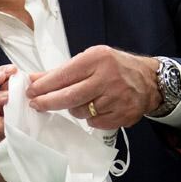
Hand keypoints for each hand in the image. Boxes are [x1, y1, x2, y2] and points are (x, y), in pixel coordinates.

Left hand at [26, 45, 160, 129]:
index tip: (30, 92)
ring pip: (80, 111)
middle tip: (36, 105)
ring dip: (74, 109)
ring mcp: (117, 98)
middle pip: (68, 97)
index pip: (63, 76)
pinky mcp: (123, 114)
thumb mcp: (90, 60)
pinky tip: (98, 108)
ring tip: (83, 100)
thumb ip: (62, 71)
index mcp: (97, 59)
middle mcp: (108, 77)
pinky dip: (91, 117)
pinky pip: (94, 122)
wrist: (150, 80)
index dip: (43, 86)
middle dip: (47, 102)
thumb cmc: (115, 68)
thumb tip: (34, 79)